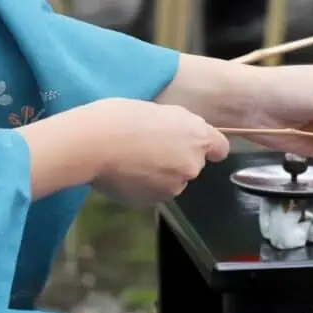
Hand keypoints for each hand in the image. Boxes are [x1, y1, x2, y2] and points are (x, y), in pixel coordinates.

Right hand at [86, 98, 229, 205]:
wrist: (93, 143)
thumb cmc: (120, 117)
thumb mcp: (158, 111)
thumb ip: (178, 127)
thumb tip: (178, 138)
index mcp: (197, 136)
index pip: (220, 148)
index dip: (208, 147)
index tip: (195, 146)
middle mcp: (192, 164)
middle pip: (192, 165)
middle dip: (176, 159)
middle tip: (148, 147)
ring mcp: (174, 186)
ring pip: (173, 181)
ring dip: (160, 175)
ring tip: (132, 161)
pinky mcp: (154, 201)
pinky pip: (153, 193)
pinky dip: (143, 187)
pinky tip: (124, 174)